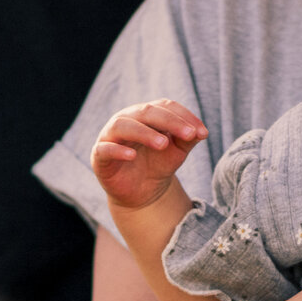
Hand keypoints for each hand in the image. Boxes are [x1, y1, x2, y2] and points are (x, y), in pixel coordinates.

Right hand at [91, 100, 207, 211]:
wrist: (142, 193)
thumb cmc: (158, 165)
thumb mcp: (177, 152)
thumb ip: (187, 139)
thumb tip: (201, 132)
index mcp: (146, 114)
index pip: (165, 106)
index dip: (184, 116)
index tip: (202, 133)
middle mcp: (127, 119)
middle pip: (146, 112)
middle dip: (169, 122)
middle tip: (189, 135)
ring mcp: (110, 136)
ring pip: (123, 125)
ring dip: (144, 132)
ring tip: (163, 144)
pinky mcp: (99, 156)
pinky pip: (104, 149)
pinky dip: (117, 150)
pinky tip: (132, 156)